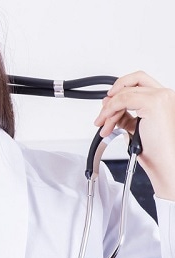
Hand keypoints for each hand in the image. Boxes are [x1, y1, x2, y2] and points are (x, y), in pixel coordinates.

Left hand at [94, 71, 174, 199]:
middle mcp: (165, 95)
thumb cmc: (157, 152)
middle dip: (112, 97)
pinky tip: (108, 122)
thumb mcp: (137, 129)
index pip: (139, 83)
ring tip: (105, 126)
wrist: (167, 164)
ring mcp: (161, 97)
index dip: (120, 91)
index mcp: (164, 100)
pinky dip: (111, 110)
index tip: (108, 106)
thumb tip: (112, 110)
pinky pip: (122, 99)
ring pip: (124, 92)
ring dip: (109, 110)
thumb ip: (126, 117)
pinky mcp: (154, 103)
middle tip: (102, 115)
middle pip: (132, 82)